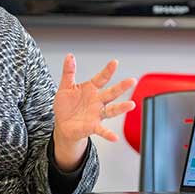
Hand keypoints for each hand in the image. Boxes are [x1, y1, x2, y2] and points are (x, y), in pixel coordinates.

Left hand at [52, 54, 135, 168]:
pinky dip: (108, 134)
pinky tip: (114, 137)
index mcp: (91, 89)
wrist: (62, 125)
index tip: (114, 62)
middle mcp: (97, 101)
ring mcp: (97, 114)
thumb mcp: (65, 87)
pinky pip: (102, 130)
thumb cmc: (66, 106)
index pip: (101, 78)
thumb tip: (69, 56)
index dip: (108, 71)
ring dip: (121, 108)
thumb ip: (68, 72)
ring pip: (111, 110)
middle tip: (132, 81)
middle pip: (111, 92)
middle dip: (122, 87)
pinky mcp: (93, 126)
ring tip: (130, 105)